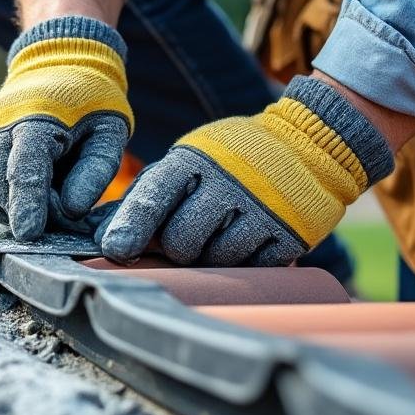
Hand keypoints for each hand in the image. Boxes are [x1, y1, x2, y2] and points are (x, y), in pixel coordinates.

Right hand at [0, 16, 132, 240]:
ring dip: (4, 209)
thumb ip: (97, 170)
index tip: (30, 234)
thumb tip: (72, 210)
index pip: (25, 166)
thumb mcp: (111, 130)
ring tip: (36, 212)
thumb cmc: (91, 102)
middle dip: (20, 211)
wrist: (57, 67)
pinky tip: (15, 204)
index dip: (26, 203)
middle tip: (52, 223)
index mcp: (38, 116)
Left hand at [97, 75, 394, 264]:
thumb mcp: (189, 161)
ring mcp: (261, 210)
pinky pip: (250, 269)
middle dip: (179, 247)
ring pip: (215, 261)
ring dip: (211, 257)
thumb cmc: (230, 161)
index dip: (132, 226)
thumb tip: (105, 234)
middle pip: (182, 242)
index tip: (115, 249)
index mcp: (194, 161)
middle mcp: (227, 183)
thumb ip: (149, 194)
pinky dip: (243, 262)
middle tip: (191, 234)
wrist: (309, 145)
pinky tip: (248, 240)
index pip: (154, 196)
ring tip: (222, 231)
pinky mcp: (290, 235)